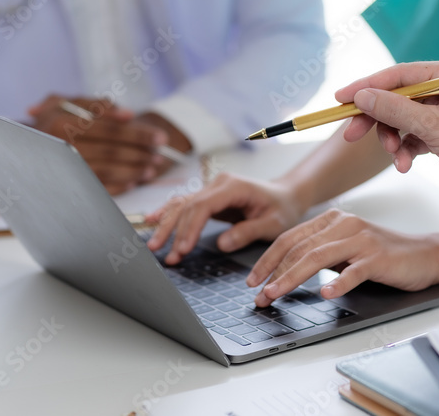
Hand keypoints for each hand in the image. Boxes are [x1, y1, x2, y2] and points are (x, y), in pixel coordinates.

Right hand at [27, 95, 168, 194]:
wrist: (14, 147)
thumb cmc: (47, 120)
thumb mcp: (63, 102)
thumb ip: (94, 104)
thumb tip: (127, 114)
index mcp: (63, 121)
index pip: (110, 129)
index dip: (138, 134)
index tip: (160, 137)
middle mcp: (62, 145)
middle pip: (111, 151)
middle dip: (140, 154)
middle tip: (160, 156)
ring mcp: (63, 167)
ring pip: (106, 170)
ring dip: (132, 171)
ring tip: (151, 170)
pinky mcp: (64, 184)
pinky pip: (95, 187)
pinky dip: (116, 186)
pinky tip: (132, 183)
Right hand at [144, 173, 305, 263]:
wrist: (286, 196)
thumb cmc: (282, 208)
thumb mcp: (273, 224)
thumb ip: (248, 232)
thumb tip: (222, 243)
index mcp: (234, 186)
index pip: (204, 205)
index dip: (191, 227)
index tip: (183, 248)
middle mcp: (219, 184)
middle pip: (189, 206)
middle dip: (174, 231)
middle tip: (166, 254)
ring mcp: (212, 189)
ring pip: (182, 205)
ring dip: (167, 225)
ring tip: (155, 246)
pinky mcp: (209, 197)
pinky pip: (185, 204)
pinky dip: (168, 213)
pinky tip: (151, 219)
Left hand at [246, 209, 438, 306]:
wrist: (426, 254)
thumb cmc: (383, 255)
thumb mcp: (346, 249)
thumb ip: (320, 253)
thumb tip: (284, 272)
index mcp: (332, 220)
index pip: (290, 238)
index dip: (268, 259)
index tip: (253, 280)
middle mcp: (344, 224)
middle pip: (299, 248)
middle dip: (274, 272)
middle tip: (259, 294)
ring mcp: (361, 239)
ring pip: (318, 257)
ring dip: (292, 278)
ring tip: (276, 294)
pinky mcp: (378, 257)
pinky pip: (354, 271)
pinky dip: (338, 282)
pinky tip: (326, 294)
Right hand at [334, 60, 438, 202]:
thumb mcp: (435, 128)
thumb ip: (396, 109)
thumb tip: (362, 95)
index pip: (397, 75)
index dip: (366, 86)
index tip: (340, 99)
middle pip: (397, 97)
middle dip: (377, 118)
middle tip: (352, 135)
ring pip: (403, 119)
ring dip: (393, 139)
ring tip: (396, 157)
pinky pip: (414, 135)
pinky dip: (406, 149)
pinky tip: (406, 165)